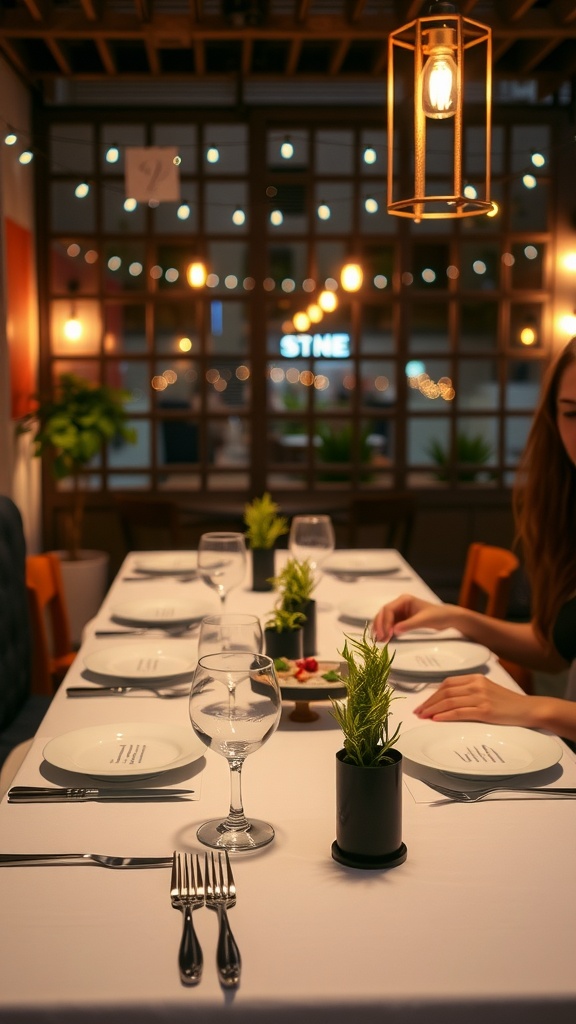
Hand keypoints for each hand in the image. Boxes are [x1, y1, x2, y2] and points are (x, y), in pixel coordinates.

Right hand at [372, 594, 453, 641]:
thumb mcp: (424, 620)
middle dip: (380, 625)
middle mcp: (400, 604)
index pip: (388, 609)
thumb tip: (394, 631)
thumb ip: (409, 625)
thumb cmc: (438, 615)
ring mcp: (400, 612)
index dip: (385, 621)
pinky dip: (387, 631)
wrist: (447, 618)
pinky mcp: (402, 620)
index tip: (386, 634)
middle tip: (380, 638)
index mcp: (404, 600)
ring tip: (380, 640)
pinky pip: (390, 625)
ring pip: (385, 620)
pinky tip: (385, 639)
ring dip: (381, 629)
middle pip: (384, 613)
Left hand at [413, 675, 531, 726]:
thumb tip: (447, 701)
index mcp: (476, 678)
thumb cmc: (508, 703)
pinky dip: (446, 716)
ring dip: (433, 709)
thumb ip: (470, 691)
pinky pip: (460, 712)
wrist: (529, 709)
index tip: (423, 703)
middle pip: (445, 692)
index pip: (447, 683)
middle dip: (429, 702)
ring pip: (449, 702)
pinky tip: (437, 719)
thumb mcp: (488, 690)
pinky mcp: (485, 710)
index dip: (433, 693)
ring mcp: (481, 697)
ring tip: (423, 717)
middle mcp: (477, 685)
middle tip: (418, 712)